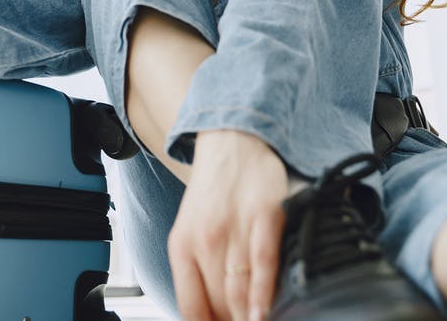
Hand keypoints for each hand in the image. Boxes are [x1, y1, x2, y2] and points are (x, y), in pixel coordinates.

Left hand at [168, 130, 289, 320]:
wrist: (231, 142)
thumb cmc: (213, 193)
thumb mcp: (190, 231)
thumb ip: (198, 271)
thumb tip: (211, 315)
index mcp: (181, 246)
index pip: (192, 307)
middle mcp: (204, 239)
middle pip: (219, 304)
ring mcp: (235, 228)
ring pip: (240, 290)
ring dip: (247, 317)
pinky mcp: (265, 215)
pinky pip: (264, 263)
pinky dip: (263, 292)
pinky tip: (263, 310)